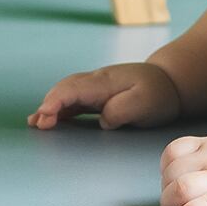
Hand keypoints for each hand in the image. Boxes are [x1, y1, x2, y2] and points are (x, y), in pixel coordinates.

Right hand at [29, 62, 181, 129]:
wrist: (171, 82)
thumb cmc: (159, 94)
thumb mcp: (145, 102)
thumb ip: (121, 110)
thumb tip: (101, 120)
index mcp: (107, 82)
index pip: (75, 88)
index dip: (57, 101)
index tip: (44, 116)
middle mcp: (97, 80)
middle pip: (66, 88)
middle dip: (49, 104)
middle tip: (38, 125)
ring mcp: (96, 86)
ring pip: (66, 91)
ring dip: (49, 106)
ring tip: (35, 124)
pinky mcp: (97, 94)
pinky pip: (72, 98)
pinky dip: (57, 107)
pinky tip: (46, 119)